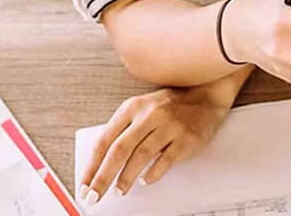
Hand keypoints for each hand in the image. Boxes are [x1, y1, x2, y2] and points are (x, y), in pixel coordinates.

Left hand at [78, 86, 231, 204]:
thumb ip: (124, 130)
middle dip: (103, 177)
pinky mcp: (187, 138)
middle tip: (94, 196)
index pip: (104, 140)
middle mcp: (149, 115)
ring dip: (126, 177)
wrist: (207, 94)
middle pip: (119, 150)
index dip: (92, 165)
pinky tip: (145, 180)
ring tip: (119, 191)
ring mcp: (169, 125)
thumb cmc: (171, 105)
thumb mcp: (142, 109)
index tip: (84, 185)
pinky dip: (153, 173)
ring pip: (141, 156)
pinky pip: (166, 160)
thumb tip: (102, 163)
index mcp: (132, 107)